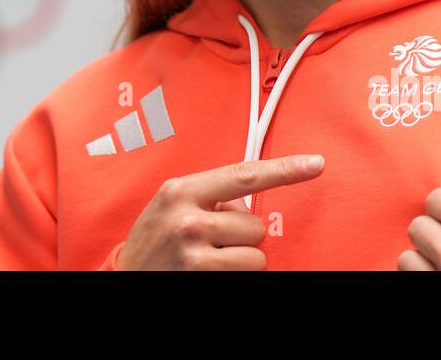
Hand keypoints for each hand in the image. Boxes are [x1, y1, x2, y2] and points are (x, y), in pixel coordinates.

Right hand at [117, 154, 324, 269]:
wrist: (125, 276)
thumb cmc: (154, 239)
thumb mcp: (172, 206)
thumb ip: (209, 196)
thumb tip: (250, 203)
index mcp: (181, 190)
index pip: (244, 174)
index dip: (285, 169)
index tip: (315, 164)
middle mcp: (188, 219)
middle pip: (255, 224)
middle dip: (241, 235)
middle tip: (211, 240)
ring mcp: (194, 252)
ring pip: (256, 254)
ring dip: (240, 259)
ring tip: (209, 258)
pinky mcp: (201, 276)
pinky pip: (248, 274)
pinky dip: (236, 275)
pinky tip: (208, 271)